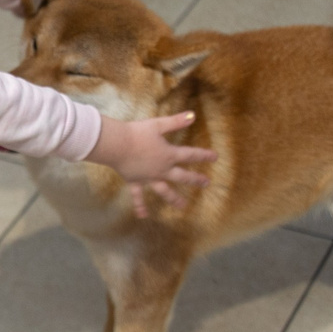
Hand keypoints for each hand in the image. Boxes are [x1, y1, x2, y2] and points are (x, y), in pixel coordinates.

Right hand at [85, 111, 215, 217]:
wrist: (117, 145)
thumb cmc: (137, 133)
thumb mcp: (158, 125)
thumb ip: (176, 121)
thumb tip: (193, 115)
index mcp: (169, 155)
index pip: (190, 155)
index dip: (203, 155)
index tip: (215, 158)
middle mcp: (162, 169)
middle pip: (182, 176)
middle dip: (195, 179)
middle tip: (206, 183)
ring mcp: (149, 178)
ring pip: (164, 190)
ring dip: (174, 199)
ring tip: (183, 206)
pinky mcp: (135, 181)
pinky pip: (138, 196)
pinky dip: (140, 206)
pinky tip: (143, 215)